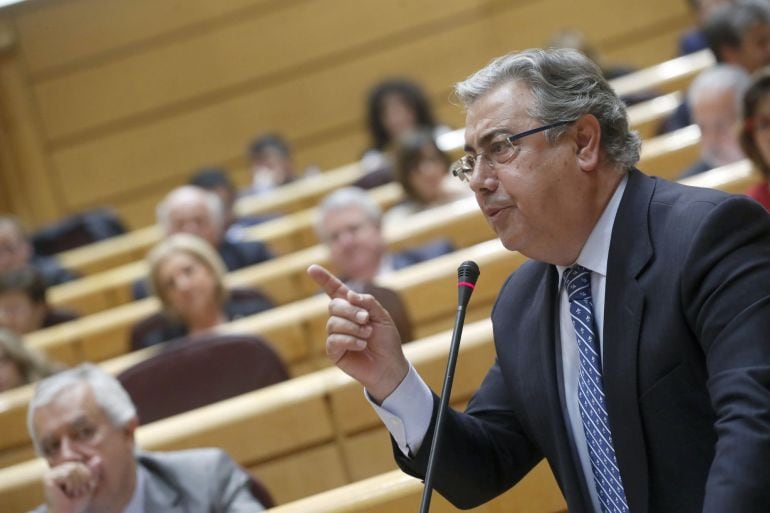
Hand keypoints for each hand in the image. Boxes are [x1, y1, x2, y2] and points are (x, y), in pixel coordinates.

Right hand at [43, 459, 98, 512]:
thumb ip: (94, 472)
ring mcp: (51, 474)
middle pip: (78, 466)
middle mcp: (56, 470)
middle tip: (79, 492)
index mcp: (64, 470)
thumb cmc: (77, 502)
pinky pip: (66, 475)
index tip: (89, 487)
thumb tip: (98, 458)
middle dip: (83, 479)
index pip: (81, 464)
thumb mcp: (90, 484)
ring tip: (73, 493)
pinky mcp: (47, 479)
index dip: (88, 475)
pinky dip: (71, 485)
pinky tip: (65, 493)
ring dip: (77, 484)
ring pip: (73, 469)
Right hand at [307, 265, 408, 401]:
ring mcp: (335, 335)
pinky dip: (350, 340)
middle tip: (367, 320)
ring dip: (354, 328)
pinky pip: (334, 340)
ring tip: (368, 335)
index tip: (311, 268)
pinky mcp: (334, 351)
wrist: (389, 365)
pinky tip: (361, 345)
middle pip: (334, 305)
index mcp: (352, 307)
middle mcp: (341, 319)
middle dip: (351, 311)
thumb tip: (349, 295)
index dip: (323, 279)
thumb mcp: (382, 316)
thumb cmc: (386, 340)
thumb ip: (368, 302)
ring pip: (334, 323)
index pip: (334, 290)